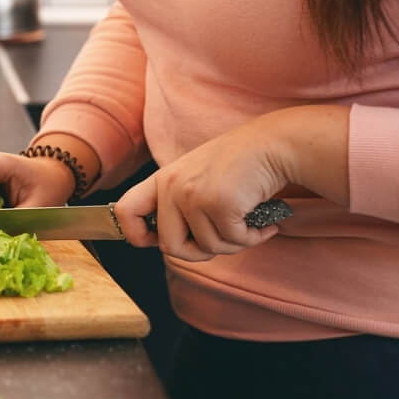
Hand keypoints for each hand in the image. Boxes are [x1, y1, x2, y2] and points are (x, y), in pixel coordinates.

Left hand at [113, 110, 342, 260]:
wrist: (274, 145)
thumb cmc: (239, 166)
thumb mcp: (195, 178)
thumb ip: (177, 205)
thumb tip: (167, 244)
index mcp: (162, 180)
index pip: (124, 211)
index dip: (135, 235)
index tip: (155, 242)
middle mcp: (171, 186)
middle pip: (169, 246)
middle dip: (198, 253)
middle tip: (222, 240)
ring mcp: (193, 195)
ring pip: (207, 248)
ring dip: (233, 244)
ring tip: (248, 224)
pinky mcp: (219, 203)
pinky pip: (232, 241)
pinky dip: (252, 238)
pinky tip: (264, 224)